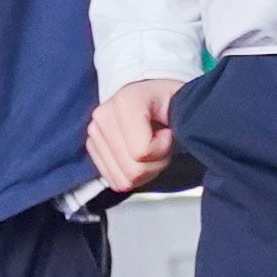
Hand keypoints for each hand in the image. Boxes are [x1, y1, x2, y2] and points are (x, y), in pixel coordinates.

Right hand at [88, 75, 183, 191]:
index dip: (164, 148)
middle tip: (161, 142)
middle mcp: (103, 116)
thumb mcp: (183, 105)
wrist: (155, 96)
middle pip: (132, 170)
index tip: (167, 131)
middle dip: (155, 163)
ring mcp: (94, 132)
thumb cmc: (171, 103)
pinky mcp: (92, 147)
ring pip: (124, 180)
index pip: (142, 152)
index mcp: (125, 101)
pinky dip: (131, 175)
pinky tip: (137, 156)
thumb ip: (183, 121)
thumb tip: (172, 138)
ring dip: (144, 171)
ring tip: (150, 148)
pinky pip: (115, 181)